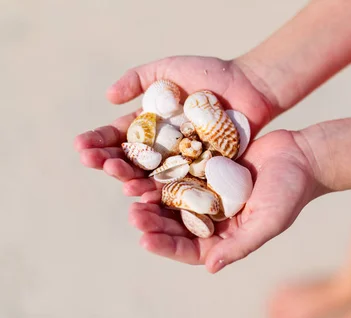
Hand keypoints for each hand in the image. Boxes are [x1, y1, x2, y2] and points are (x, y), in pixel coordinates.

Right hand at [73, 55, 274, 195]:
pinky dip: (165, 192)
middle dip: (111, 163)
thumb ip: (138, 79)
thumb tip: (108, 97)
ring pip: (152, 177)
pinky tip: (149, 194)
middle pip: (131, 161)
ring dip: (132, 181)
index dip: (99, 143)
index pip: (118, 137)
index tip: (81, 146)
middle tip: (96, 163)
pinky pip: (181, 186)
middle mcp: (162, 149)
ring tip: (120, 181)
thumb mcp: (167, 70)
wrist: (249, 87)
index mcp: (150, 127)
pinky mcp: (202, 174)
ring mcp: (182, 163)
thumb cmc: (209, 75)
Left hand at [128, 130, 320, 272]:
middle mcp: (215, 217)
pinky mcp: (208, 167)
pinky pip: (181, 171)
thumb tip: (211, 267)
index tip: (145, 240)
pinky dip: (164, 171)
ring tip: (132, 193)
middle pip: (176, 225)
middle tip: (134, 216)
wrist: (302, 155)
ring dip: (152, 198)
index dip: (167, 246)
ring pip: (173, 199)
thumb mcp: (269, 221)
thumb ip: (241, 245)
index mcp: (227, 237)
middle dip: (153, 222)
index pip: (191, 249)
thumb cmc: (291, 192)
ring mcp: (209, 192)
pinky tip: (146, 165)